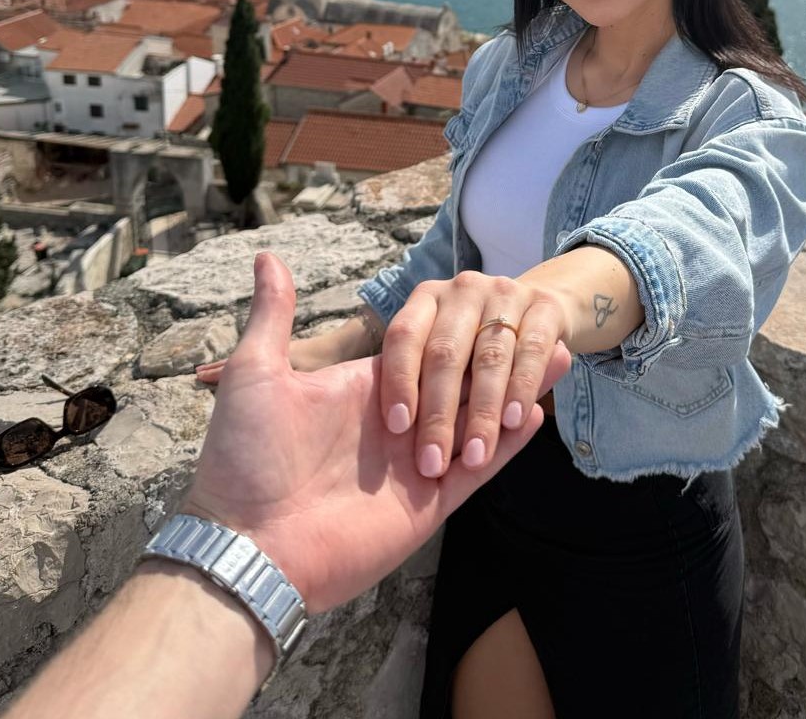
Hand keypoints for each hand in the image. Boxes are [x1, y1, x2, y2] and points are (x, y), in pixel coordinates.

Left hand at [184, 254, 571, 613]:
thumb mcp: (256, 373)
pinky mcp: (430, 503)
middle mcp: (397, 420)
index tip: (488, 302)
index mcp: (364, 387)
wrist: (249, 546)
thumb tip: (270, 257)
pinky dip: (511, 443)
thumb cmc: (245, 457)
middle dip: (497, 358)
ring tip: (560, 356)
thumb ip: (274, 315)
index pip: (423, 348)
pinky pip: (483, 468)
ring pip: (480, 417)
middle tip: (537, 327)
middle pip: (462, 379)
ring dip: (516, 390)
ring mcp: (416, 462)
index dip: (457, 329)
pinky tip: (537, 412)